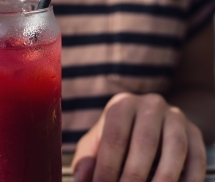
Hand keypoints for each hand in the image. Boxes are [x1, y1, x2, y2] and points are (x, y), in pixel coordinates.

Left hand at [72, 93, 206, 181]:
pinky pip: (197, 158)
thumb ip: (88, 158)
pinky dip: (189, 180)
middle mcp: (150, 105)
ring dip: (163, 179)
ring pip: (175, 149)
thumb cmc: (119, 136)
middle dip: (133, 176)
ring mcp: (176, 117)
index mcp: (122, 105)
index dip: (107, 167)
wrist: (154, 121)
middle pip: (145, 143)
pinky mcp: (195, 132)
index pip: (115, 137)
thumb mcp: (99, 140)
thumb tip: (81, 180)